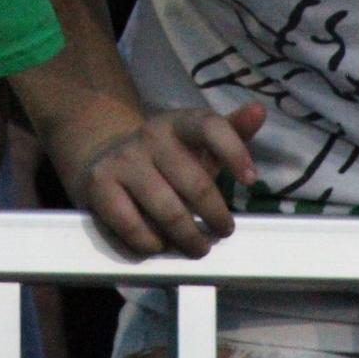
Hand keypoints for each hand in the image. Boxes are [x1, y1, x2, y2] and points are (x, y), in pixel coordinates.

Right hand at [59, 102, 266, 258]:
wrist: (104, 158)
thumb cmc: (166, 158)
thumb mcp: (198, 144)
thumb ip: (231, 132)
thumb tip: (260, 110)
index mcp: (179, 123)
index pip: (210, 127)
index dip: (234, 152)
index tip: (251, 180)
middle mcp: (150, 135)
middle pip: (195, 183)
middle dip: (216, 216)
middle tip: (223, 232)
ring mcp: (123, 160)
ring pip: (168, 212)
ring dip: (188, 238)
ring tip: (198, 247)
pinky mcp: (99, 185)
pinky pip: (133, 227)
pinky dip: (152, 244)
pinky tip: (160, 244)